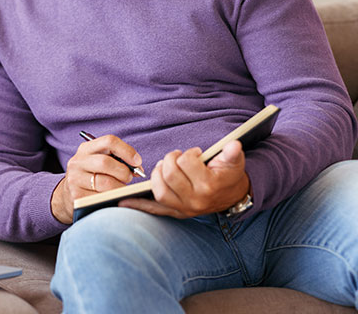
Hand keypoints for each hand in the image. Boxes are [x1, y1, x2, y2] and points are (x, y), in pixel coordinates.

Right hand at [50, 134, 142, 223]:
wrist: (67, 194)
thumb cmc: (92, 176)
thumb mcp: (100, 162)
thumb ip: (118, 161)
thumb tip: (138, 168)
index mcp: (86, 149)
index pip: (109, 141)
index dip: (127, 150)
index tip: (137, 161)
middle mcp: (77, 162)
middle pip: (105, 162)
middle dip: (123, 171)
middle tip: (129, 178)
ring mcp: (75, 179)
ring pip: (105, 183)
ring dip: (119, 187)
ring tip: (121, 189)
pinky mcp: (76, 196)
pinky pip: (101, 198)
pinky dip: (112, 198)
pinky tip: (112, 198)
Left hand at [119, 140, 249, 218]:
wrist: (233, 197)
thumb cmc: (229, 174)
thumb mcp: (234, 161)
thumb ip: (232, 153)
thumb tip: (234, 144)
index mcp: (209, 185)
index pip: (186, 163)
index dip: (188, 154)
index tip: (195, 153)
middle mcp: (195, 200)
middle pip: (169, 176)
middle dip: (169, 160)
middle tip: (176, 157)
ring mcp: (184, 209)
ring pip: (159, 191)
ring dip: (156, 175)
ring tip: (164, 167)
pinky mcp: (176, 213)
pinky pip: (153, 210)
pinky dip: (137, 205)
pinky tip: (122, 200)